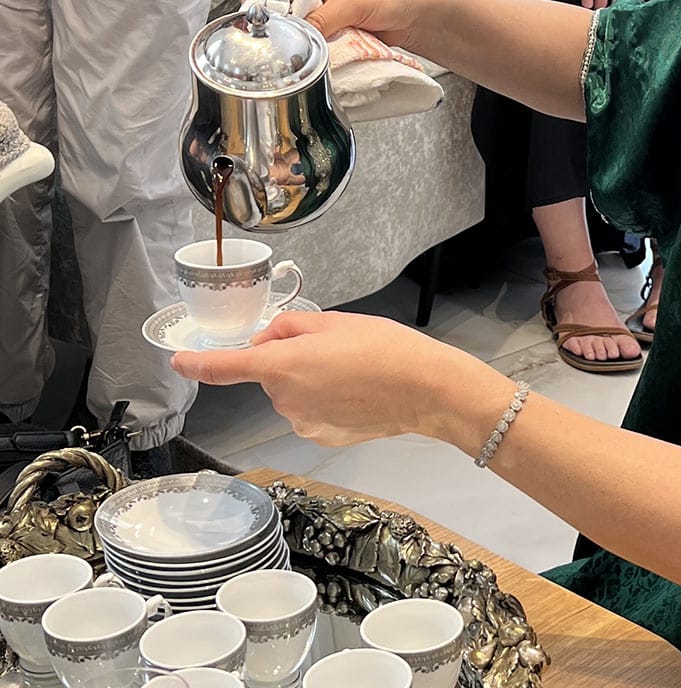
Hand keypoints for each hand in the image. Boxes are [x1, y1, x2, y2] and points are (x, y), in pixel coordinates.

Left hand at [170, 311, 468, 445]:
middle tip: (333, 347)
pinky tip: (357, 394)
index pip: (225, 367)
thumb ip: (292, 327)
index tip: (178, 361)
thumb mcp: (335, 322)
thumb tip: (271, 339)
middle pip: (272, 374)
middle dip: (291, 359)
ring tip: (352, 371)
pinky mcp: (322, 436)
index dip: (197, 363)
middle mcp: (284, 399)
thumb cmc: (382, 347)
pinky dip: (326, 401)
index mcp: (282, 365)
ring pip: (292, 393)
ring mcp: (302, 423)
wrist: (423, 388)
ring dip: (309, 381)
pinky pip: (311, 412)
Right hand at [242, 0, 415, 45]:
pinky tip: (316, 52)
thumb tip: (297, 38)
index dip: (255, 2)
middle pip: (273, 6)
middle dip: (276, 24)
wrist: (418, 14)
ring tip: (303, 46)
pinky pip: (308, 38)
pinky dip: (310, 47)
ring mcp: (319, 7)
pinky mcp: (328, 26)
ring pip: (290, 26)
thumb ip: (321, 20)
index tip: (257, 25)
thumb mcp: (352, 3)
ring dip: (295, 37)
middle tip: (281, 40)